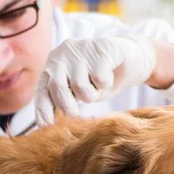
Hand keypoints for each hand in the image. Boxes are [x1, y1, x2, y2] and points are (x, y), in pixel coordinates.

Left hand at [35, 35, 156, 125]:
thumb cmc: (100, 79)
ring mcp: (81, 48)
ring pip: (80, 86)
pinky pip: (99, 79)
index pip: (42, 88)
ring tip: (98, 86)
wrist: (130, 58)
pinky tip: (109, 74)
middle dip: (68, 106)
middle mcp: (63, 53)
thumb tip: (46, 122)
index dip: (43, 108)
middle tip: (80, 110)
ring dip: (93, 95)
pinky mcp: (101, 48)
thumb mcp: (78, 91)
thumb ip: (63, 100)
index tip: (47, 124)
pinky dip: (106, 84)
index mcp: (53, 64)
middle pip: (57, 87)